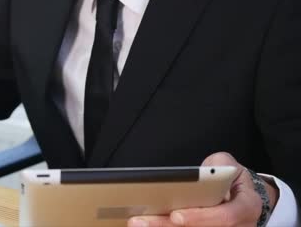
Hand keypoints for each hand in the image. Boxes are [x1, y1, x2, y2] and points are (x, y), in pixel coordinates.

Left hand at [128, 152, 278, 226]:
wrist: (242, 193)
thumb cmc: (231, 178)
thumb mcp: (228, 164)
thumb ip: (215, 168)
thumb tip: (198, 176)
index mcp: (246, 206)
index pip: (225, 217)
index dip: (200, 217)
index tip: (175, 216)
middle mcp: (240, 226)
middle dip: (168, 226)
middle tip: (140, 221)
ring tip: (137, 223)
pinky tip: (146, 224)